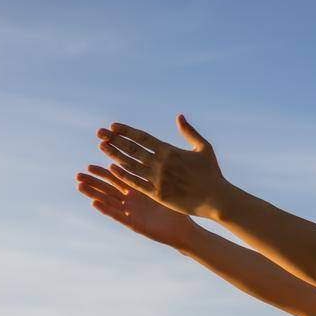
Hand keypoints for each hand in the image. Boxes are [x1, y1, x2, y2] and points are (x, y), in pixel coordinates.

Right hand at [74, 163, 197, 247]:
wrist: (184, 229)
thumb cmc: (178, 207)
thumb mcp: (167, 185)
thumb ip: (158, 169)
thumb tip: (160, 149)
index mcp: (138, 189)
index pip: (118, 176)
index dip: (104, 169)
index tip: (91, 164)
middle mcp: (131, 200)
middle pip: (108, 188)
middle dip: (93, 181)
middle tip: (78, 174)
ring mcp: (130, 212)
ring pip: (108, 201)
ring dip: (93, 194)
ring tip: (79, 185)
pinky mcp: (133, 224)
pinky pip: (117, 216)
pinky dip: (105, 209)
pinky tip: (94, 202)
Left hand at [95, 114, 230, 219]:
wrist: (216, 199)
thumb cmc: (212, 173)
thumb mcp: (203, 148)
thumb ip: (189, 132)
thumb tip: (179, 116)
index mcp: (170, 151)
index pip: (142, 138)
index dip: (126, 131)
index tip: (113, 126)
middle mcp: (161, 164)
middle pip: (132, 149)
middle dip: (114, 140)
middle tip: (100, 133)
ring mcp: (158, 180)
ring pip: (130, 165)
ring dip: (114, 155)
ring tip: (102, 147)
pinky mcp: (158, 195)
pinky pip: (136, 183)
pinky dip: (123, 175)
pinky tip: (112, 168)